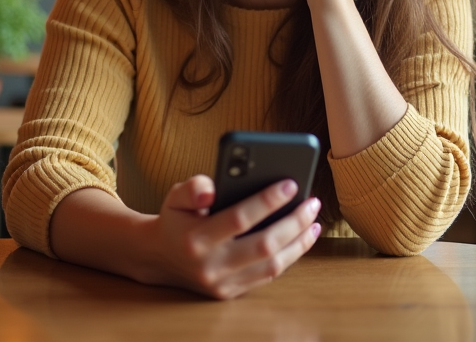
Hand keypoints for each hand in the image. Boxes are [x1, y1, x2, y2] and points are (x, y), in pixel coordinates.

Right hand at [144, 175, 321, 299]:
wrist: (161, 258)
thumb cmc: (176, 219)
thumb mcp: (176, 196)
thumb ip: (193, 187)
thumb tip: (212, 190)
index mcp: (196, 239)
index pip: (239, 219)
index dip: (267, 201)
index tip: (291, 183)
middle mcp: (210, 266)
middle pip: (263, 245)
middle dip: (293, 222)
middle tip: (312, 202)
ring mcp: (222, 283)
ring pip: (271, 265)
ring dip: (298, 242)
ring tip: (314, 220)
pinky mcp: (232, 293)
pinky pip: (268, 276)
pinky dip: (289, 256)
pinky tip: (302, 237)